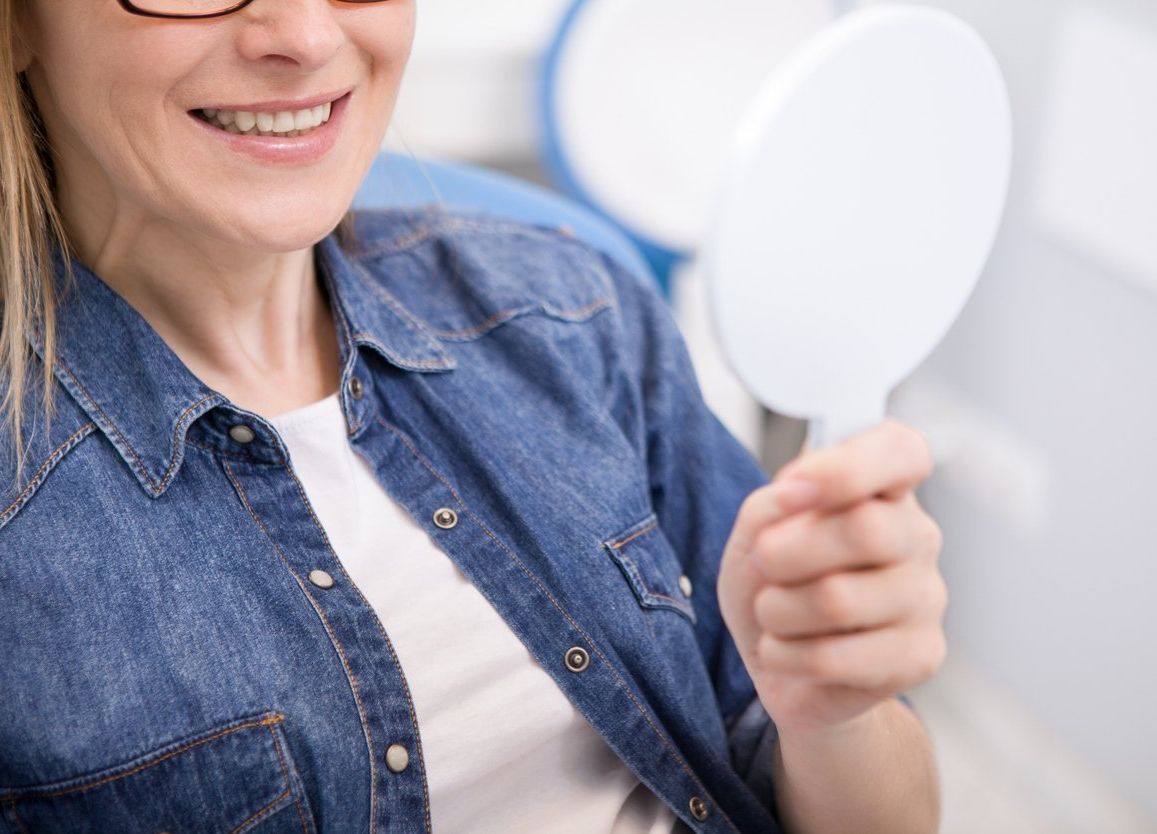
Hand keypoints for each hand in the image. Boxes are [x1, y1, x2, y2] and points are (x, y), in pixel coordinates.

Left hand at [718, 420, 946, 737]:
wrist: (778, 660)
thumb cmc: (774, 583)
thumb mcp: (755, 531)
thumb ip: (774, 502)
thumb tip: (800, 491)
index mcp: (882, 489)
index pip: (900, 452)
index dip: (849, 466)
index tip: (795, 487)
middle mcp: (916, 536)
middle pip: (864, 529)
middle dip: (785, 551)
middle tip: (764, 564)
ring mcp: (926, 598)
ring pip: (839, 599)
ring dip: (777, 609)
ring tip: (774, 614)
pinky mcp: (919, 657)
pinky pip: (834, 657)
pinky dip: (785, 654)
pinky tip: (787, 651)